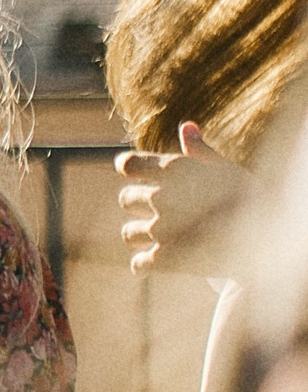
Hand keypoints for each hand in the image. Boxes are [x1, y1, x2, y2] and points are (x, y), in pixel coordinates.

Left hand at [117, 127, 251, 277]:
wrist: (265, 240)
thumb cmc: (251, 200)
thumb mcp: (228, 169)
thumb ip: (201, 150)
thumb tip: (186, 126)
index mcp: (175, 169)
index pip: (128, 164)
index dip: (129, 169)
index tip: (131, 173)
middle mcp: (162, 196)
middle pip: (126, 199)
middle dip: (138, 206)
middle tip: (157, 213)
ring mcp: (162, 228)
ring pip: (129, 233)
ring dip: (141, 237)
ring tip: (159, 239)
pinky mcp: (165, 258)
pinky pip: (138, 263)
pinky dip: (143, 265)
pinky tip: (150, 265)